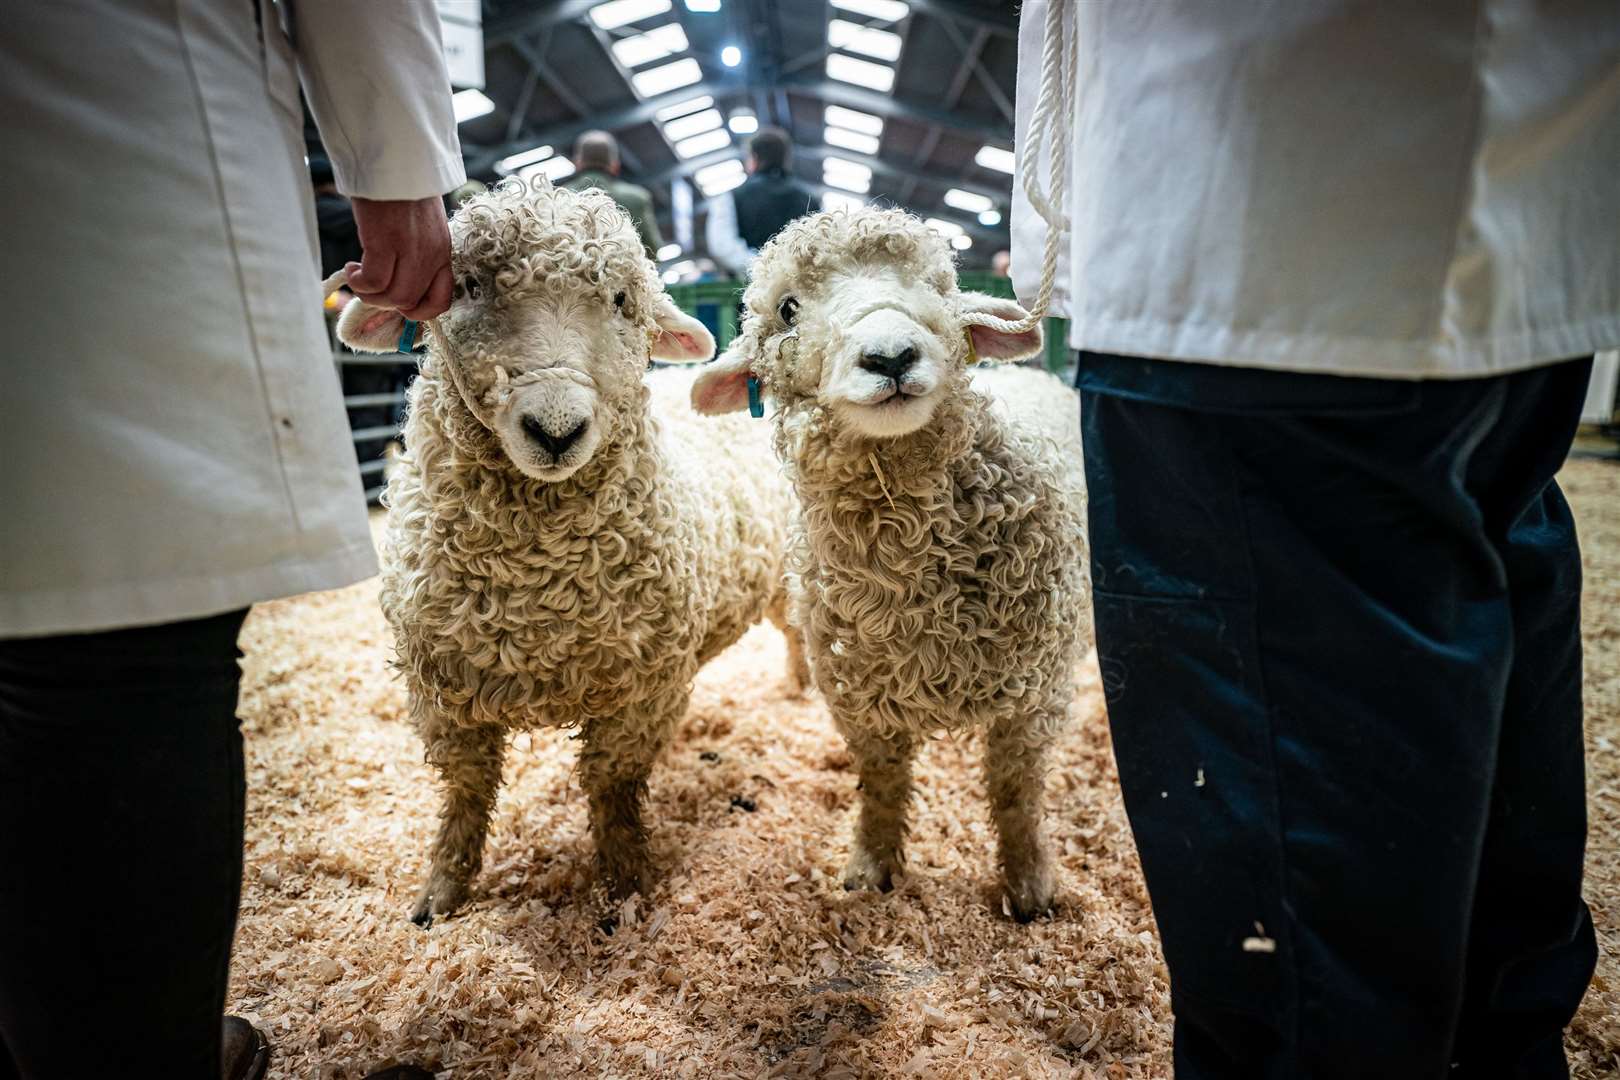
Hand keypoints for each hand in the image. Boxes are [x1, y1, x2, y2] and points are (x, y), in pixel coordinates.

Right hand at [345, 195, 452, 320]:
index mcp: (443, 252)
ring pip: (393, 298)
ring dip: (370, 294)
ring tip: (359, 274)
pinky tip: (352, 267)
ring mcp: (412, 250)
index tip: (396, 300)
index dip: (418, 311)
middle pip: (412, 304)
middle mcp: (432, 256)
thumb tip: (398, 277)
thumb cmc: (403, 188)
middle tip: (370, 286)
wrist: (396, 155)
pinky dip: (359, 282)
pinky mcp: (386, 241)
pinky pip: (374, 281)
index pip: (441, 301)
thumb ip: (419, 251)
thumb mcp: (423, 225)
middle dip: (386, 304)